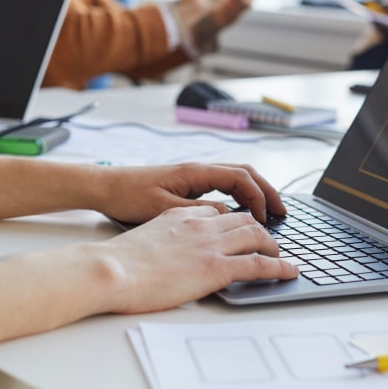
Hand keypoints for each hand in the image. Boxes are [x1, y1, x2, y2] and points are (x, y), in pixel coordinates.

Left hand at [92, 162, 285, 223]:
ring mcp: (193, 176)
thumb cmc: (128, 196)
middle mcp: (198, 169)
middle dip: (266, 191)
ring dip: (254, 192)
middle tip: (282, 212)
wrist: (105, 186)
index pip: (240, 178)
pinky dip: (238, 195)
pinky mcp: (187, 184)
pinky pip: (222, 185)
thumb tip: (227, 214)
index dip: (259, 197)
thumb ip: (197, 212)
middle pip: (244, 173)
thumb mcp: (164, 209)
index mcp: (195, 172)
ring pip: (235, 177)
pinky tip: (240, 213)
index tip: (267, 219)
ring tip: (268, 213)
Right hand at [94, 205, 298, 313]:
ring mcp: (210, 244)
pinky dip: (279, 266)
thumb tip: (171, 250)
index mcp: (181, 215)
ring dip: (273, 243)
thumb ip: (165, 235)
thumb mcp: (145, 235)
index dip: (233, 219)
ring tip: (280, 253)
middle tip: (269, 237)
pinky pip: (258, 263)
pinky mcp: (216, 267)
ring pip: (256, 234)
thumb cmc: (119, 260)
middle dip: (260, 226)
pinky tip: (289, 271)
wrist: (111, 270)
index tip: (239, 228)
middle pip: (242, 218)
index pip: (217, 210)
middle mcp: (200, 224)